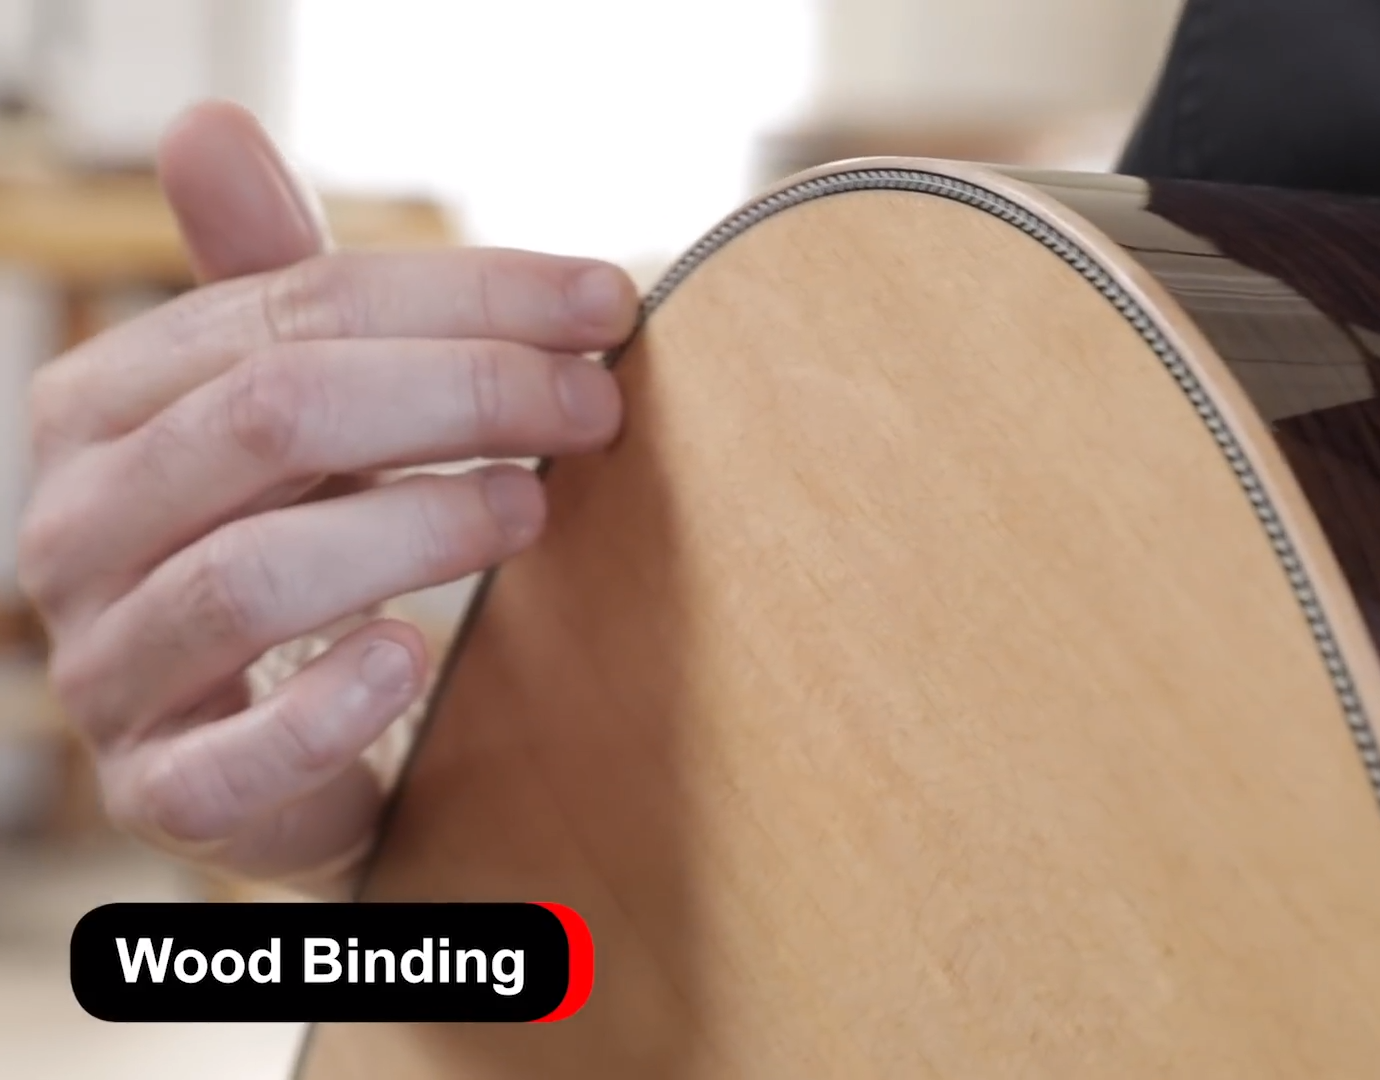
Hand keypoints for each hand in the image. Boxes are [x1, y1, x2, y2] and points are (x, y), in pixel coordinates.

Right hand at [18, 102, 636, 885]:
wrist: (262, 739)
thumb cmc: (291, 538)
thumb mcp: (285, 407)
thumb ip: (273, 286)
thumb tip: (207, 121)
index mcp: (106, 408)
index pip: (290, 309)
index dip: (466, 297)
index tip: (606, 305)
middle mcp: (79, 528)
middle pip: (275, 416)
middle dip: (463, 393)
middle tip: (595, 408)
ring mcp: (113, 667)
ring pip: (255, 574)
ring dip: (420, 528)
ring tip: (532, 508)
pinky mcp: (166, 791)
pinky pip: (231, 758)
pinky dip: (335, 704)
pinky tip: (416, 661)